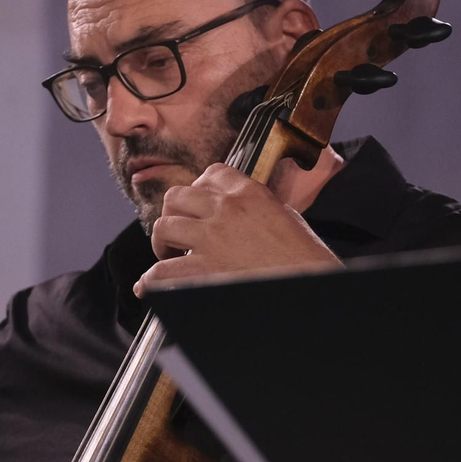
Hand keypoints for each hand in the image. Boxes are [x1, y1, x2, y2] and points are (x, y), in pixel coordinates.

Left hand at [134, 163, 341, 296]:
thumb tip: (240, 213)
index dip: (198, 190)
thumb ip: (257, 208)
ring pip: (164, 227)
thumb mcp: (286, 217)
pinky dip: (150, 280)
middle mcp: (226, 209)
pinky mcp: (204, 271)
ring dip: (162, 243)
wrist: (312, 287)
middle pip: (177, 196)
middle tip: (178, 232)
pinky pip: (161, 271)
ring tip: (168, 257)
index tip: (197, 205)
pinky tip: (148, 286)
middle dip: (173, 213)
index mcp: (250, 193)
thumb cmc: (306, 260)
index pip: (210, 174)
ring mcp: (212, 239)